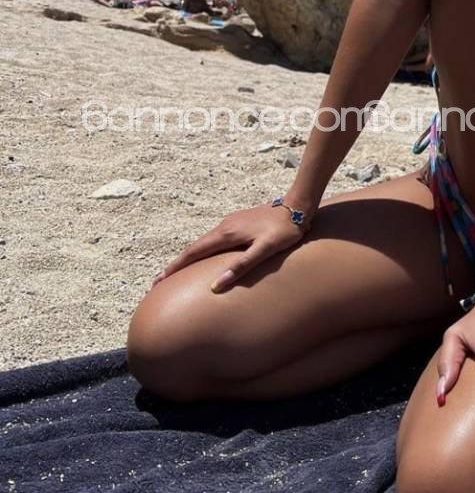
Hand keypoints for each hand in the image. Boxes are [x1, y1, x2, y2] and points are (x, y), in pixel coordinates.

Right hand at [149, 200, 312, 292]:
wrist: (297, 206)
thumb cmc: (285, 231)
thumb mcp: (265, 250)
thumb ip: (242, 266)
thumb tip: (216, 285)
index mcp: (227, 234)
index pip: (193, 253)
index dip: (175, 268)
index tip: (158, 281)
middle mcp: (224, 226)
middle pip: (194, 247)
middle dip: (176, 264)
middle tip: (159, 281)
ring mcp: (230, 222)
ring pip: (204, 242)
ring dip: (189, 257)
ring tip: (178, 272)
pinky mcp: (238, 221)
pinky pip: (214, 238)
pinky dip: (203, 250)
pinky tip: (205, 257)